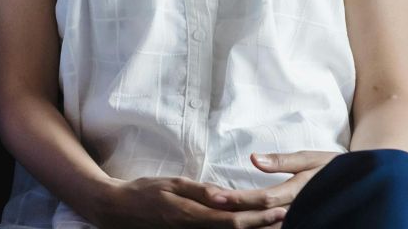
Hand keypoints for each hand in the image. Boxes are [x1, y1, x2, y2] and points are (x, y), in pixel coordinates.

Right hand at [81, 176, 285, 228]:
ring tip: (278, 226)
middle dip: (264, 228)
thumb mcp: (172, 183)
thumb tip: (225, 196)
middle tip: (290, 220)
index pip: (233, 219)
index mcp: (191, 215)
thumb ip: (200, 190)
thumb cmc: (144, 192)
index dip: (259, 217)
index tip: (281, 210)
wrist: (118, 210)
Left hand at [210, 151, 339, 217]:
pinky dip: (256, 226)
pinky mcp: (299, 221)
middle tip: (208, 208)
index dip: (239, 198)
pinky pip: (274, 227)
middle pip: (260, 216)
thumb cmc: (331, 165)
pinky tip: (236, 223)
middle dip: (233, 213)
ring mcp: (300, 218)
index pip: (264, 199)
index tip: (214, 196)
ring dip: (241, 222)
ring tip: (214, 218)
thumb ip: (281, 160)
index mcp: (300, 190)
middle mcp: (299, 208)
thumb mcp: (309, 158)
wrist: (359, 182)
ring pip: (266, 226)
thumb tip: (253, 159)